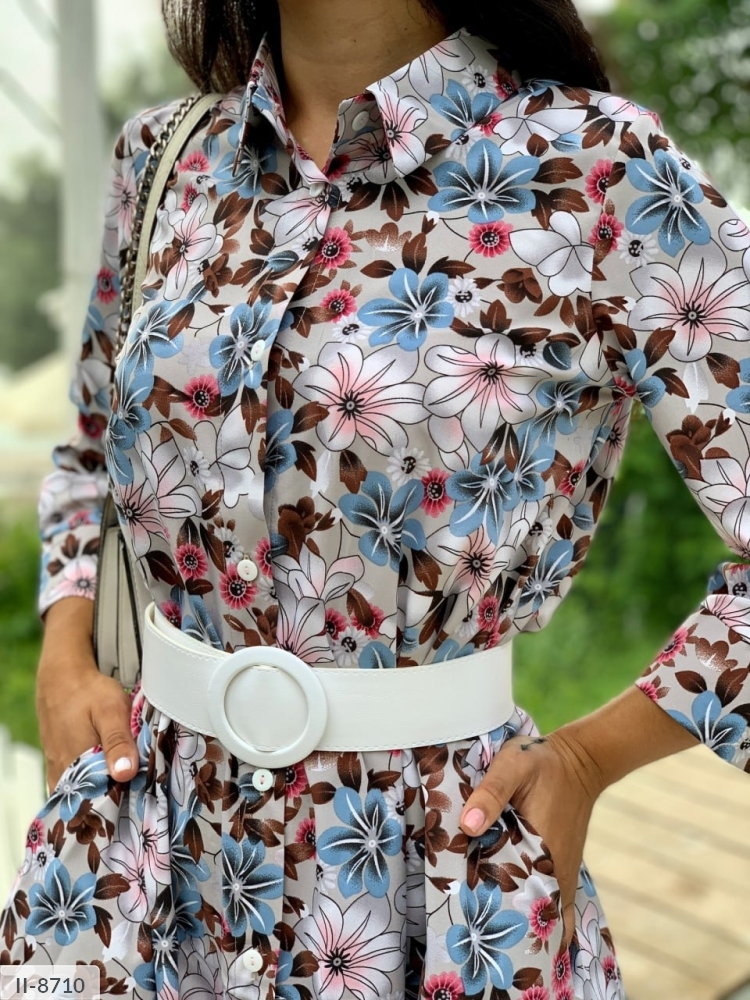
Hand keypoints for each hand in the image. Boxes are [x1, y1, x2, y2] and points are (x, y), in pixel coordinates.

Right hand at [37, 597, 138, 792]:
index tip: (143, 798)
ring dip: (104, 791)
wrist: (61, 678)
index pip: (103, 798)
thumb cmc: (89, 692)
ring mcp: (58, 771)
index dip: (124, 800)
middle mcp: (64, 773)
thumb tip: (125, 774)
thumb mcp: (111, 710)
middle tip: (138, 792)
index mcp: (79, 763)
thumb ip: (118, 742)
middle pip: (92, 798)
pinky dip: (91, 784)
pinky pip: (75, 785)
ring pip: (83, 792)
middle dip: (115, 799)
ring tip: (126, 784)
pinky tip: (107, 776)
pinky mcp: (57, 765)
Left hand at [458, 728, 605, 948]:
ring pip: (539, 910)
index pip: (514, 896)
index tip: (465, 915)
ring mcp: (563, 873)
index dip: (489, 911)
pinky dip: (535, 912)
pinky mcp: (563, 869)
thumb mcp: (513, 765)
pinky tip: (515, 918)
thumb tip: (469, 825)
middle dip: (500, 921)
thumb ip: (492, 792)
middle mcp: (557, 871)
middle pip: (525, 911)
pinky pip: (550, 902)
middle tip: (468, 924)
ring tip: (485, 923)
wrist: (579, 761)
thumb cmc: (542, 761)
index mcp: (542, 851)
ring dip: (516, 918)